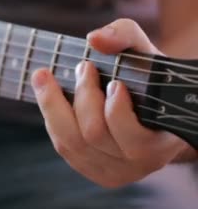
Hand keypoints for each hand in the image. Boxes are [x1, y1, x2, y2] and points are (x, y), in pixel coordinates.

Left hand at [30, 18, 192, 187]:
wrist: (151, 105)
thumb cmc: (147, 77)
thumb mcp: (143, 52)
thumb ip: (125, 37)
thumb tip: (94, 39)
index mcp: (161, 141)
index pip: (135, 138)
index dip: (117, 110)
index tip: (114, 82)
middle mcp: (139, 163)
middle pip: (94, 135)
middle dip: (83, 97)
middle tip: (83, 67)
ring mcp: (114, 172)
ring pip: (71, 144)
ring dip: (55, 106)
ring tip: (47, 77)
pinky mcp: (92, 171)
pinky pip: (63, 148)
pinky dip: (52, 120)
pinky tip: (50, 98)